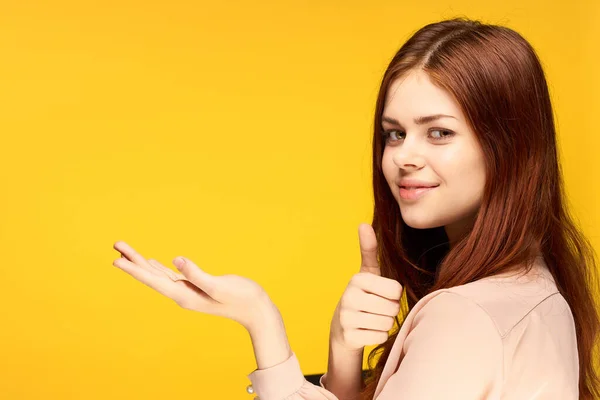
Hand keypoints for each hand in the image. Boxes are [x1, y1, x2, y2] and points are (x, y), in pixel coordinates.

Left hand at [112, 241, 273, 330]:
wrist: (256, 310)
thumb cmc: (242, 297)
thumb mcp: (219, 285)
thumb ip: (197, 274)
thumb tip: (175, 260)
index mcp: (185, 295)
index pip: (154, 280)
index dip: (135, 269)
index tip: (116, 260)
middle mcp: (182, 295)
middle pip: (151, 276)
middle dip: (133, 261)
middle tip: (116, 245)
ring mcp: (188, 291)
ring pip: (158, 275)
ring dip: (142, 263)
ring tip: (125, 252)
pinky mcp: (195, 287)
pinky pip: (170, 276)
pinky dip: (158, 268)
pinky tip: (152, 263)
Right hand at [329, 223, 402, 352]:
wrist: (342, 328)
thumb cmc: (363, 296)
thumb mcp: (367, 273)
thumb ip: (368, 249)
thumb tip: (363, 224)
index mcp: (357, 279)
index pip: (395, 289)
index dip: (393, 294)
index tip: (381, 294)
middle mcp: (349, 297)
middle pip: (392, 307)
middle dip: (390, 310)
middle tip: (377, 309)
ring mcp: (347, 318)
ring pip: (387, 323)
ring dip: (384, 323)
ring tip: (372, 319)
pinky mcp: (349, 336)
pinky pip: (380, 336)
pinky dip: (378, 335)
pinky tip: (367, 331)